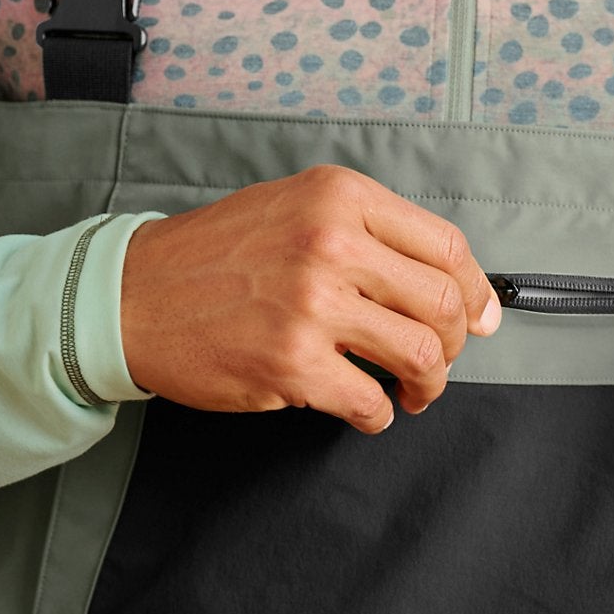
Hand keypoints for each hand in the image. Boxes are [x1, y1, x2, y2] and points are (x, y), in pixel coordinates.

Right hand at [118, 164, 501, 433]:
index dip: (477, 291)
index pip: (447, 246)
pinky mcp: (291, 363)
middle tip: (437, 361)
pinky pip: (370, 402)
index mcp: (339, 198)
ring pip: (420, 355)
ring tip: (409, 391)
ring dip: (427, 385)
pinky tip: (362, 408)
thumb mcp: (294, 208)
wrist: (132, 295)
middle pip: (444, 304)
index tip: (481, 317)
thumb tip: (459, 290)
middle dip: (455, 344)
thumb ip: (370, 236)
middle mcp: (331, 242)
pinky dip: (378, 415)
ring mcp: (312, 304)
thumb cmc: (215, 257)